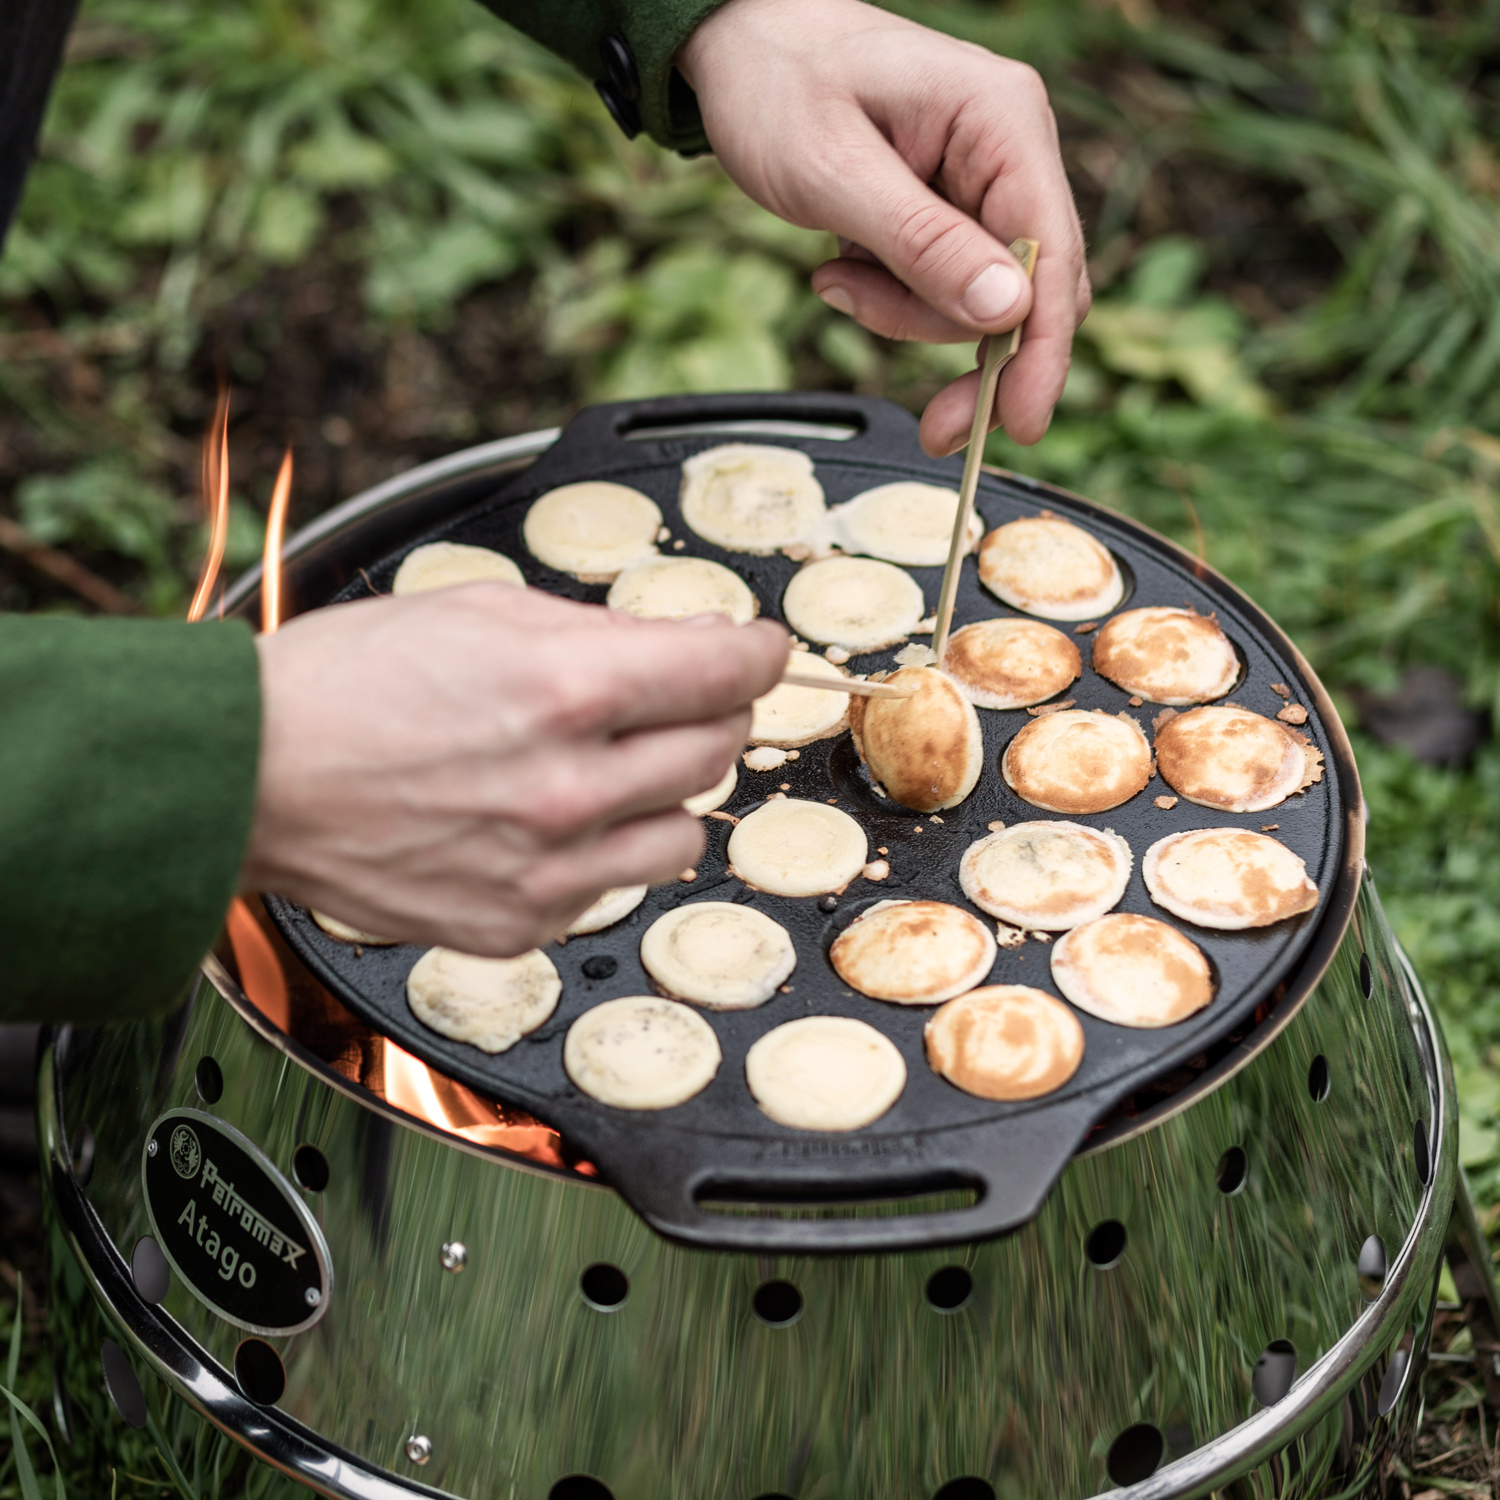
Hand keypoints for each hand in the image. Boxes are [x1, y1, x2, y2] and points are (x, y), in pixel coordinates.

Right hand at [242, 585, 786, 955]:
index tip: (760, 650)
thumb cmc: (346, 683)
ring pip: (686, 831)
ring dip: (662, 792)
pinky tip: (542, 821)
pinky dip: (601, 849)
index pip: (729, 671)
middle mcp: (571, 786)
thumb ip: (598, 633)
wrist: (249, 777)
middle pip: (720, 749)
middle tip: (666, 699)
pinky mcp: (520, 922)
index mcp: (569, 688)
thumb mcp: (481, 611)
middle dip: (706, 713)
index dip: (758, 652)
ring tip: (599, 769)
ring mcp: (549, 867)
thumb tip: (683, 643)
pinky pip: (614, 884)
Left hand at [678, 0, 1088, 455]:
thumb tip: (1008, 310)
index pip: (1052, 252)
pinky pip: (946, 290)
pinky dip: (896, 301)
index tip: (1021, 422)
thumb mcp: (834, 171)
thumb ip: (922, 243)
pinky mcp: (955, 212)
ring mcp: (985, 183)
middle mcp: (1011, 149)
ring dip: (907, 316)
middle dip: (968, 352)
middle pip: (1031, 292)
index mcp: (1000, 120)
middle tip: (930, 423)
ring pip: (982, 305)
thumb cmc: (778, 87)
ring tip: (836, 280)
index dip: (1043, 347)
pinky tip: (843, 272)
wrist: (741, 46)